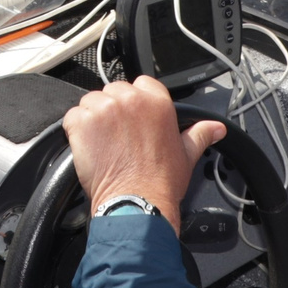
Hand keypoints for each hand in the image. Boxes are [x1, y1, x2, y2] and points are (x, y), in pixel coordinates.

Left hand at [60, 76, 224, 223]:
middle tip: (118, 138)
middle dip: (112, 111)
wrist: (137, 202)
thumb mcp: (187, 154)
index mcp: (157, 102)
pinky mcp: (82, 122)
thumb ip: (200, 134)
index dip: (134, 103)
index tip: (133, 120)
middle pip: (113, 92)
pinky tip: (89, 149)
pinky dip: (75, 132)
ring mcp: (104, 109)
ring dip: (93, 120)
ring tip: (103, 145)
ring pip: (90, 102)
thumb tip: (216, 128)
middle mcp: (130, 100)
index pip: (140, 84)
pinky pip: (72, 118)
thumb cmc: (160, 182)